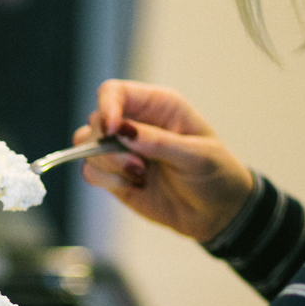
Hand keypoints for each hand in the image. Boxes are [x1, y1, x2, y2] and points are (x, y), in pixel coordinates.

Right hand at [76, 81, 254, 242]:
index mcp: (158, 105)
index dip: (107, 107)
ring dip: (108, 164)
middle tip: (139, 166)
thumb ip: (160, 142)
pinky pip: (91, 172)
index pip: (116, 92)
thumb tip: (123, 131)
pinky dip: (106, 181)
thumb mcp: (198, 156)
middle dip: (109, 146)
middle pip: (95, 121)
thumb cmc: (216, 175)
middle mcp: (135, 123)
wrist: (217, 213)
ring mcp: (122, 150)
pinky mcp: (115, 175)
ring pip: (86, 146)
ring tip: (140, 177)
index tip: (112, 130)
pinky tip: (134, 186)